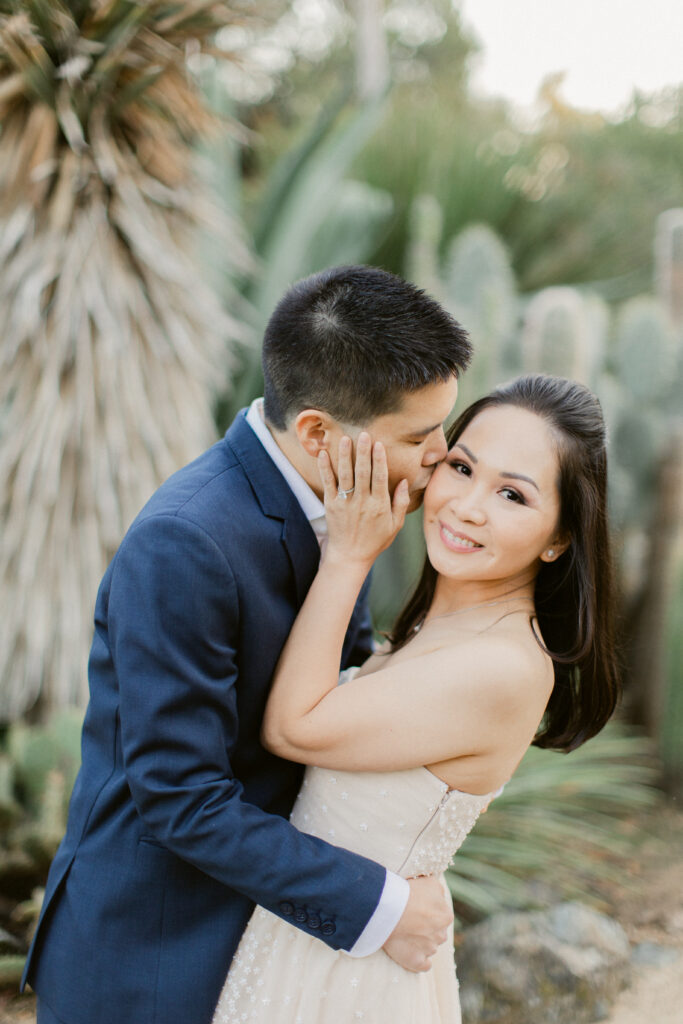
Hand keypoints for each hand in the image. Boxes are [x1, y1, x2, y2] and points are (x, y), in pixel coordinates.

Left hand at [318, 433, 408, 568]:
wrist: (350, 556)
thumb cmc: (376, 541)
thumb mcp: (395, 525)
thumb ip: (401, 503)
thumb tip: (405, 482)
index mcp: (379, 505)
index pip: (380, 477)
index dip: (379, 460)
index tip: (378, 444)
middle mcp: (362, 502)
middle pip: (362, 473)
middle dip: (363, 452)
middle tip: (363, 434)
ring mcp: (345, 503)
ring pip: (345, 475)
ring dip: (345, 456)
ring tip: (346, 439)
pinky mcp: (331, 505)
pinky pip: (328, 483)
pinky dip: (325, 468)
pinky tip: (324, 454)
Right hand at [382, 876, 452, 972]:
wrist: (390, 909)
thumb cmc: (408, 892)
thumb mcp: (430, 882)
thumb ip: (438, 891)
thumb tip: (438, 896)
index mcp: (446, 916)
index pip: (441, 915)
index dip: (428, 911)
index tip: (415, 908)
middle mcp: (441, 934)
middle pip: (436, 932)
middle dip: (425, 928)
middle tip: (408, 920)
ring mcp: (429, 950)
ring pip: (429, 947)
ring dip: (420, 942)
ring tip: (404, 933)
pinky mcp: (417, 962)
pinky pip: (424, 965)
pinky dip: (419, 961)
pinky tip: (411, 954)